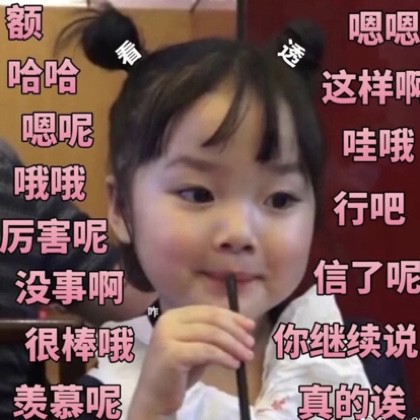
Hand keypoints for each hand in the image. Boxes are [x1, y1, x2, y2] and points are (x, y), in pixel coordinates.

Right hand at [128, 305, 255, 416]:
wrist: (154, 399)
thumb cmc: (178, 373)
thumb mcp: (197, 347)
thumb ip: (212, 334)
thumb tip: (243, 327)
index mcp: (174, 315)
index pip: (209, 310)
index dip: (232, 316)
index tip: (250, 326)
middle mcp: (169, 320)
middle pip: (211, 319)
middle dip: (235, 330)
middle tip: (251, 343)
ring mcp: (167, 335)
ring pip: (211, 334)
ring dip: (234, 345)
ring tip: (247, 356)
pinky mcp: (171, 353)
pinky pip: (206, 351)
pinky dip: (224, 357)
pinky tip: (235, 365)